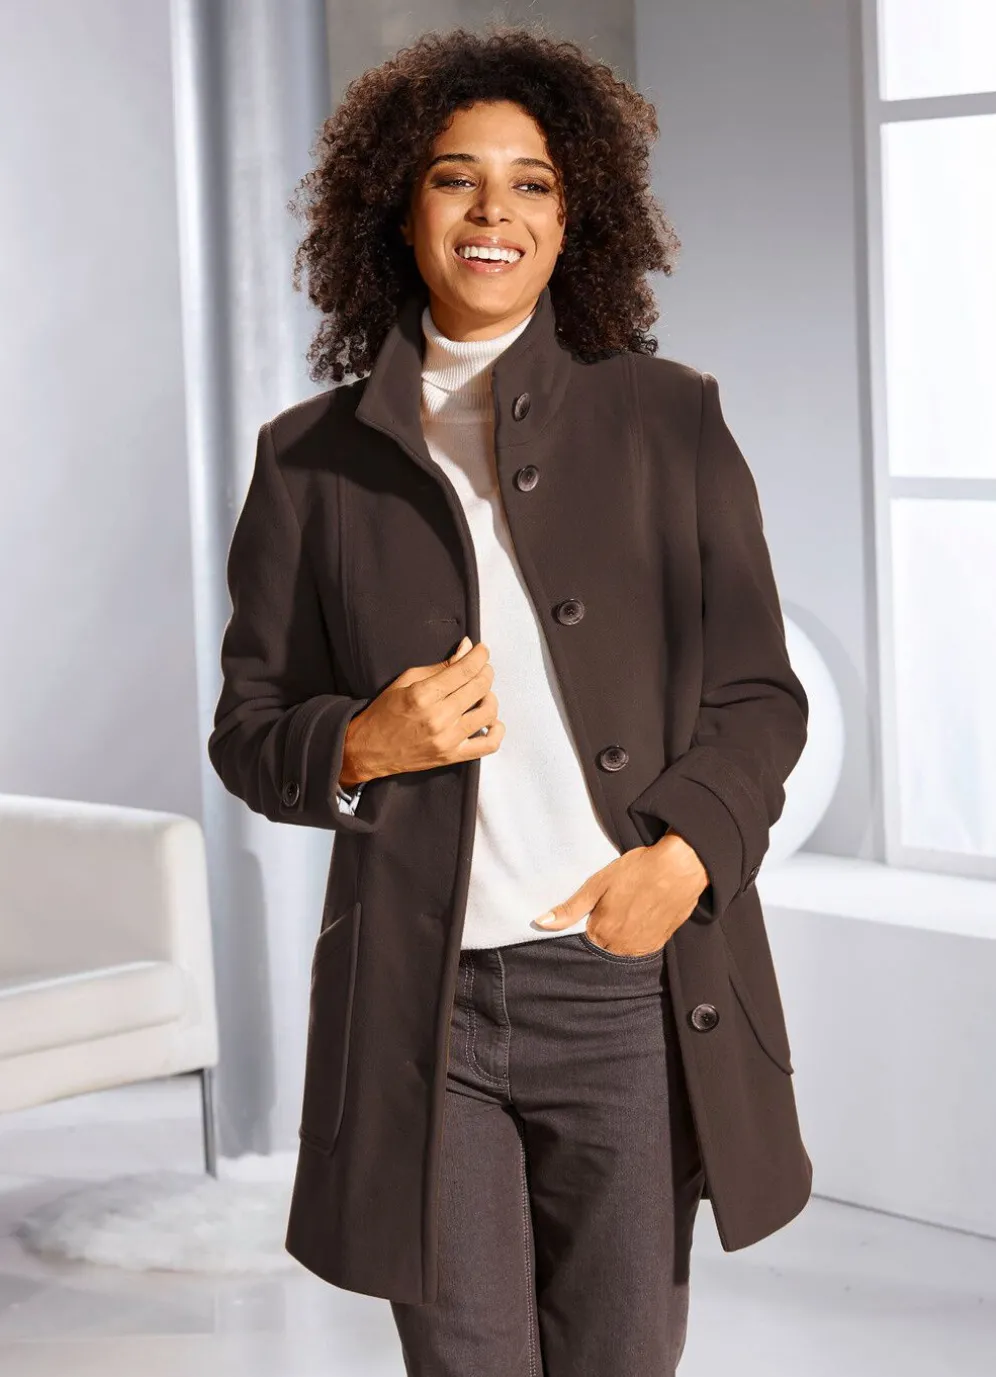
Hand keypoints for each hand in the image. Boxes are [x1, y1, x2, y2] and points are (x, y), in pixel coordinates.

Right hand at [341, 636, 504, 784]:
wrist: (368, 749)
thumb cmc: (384, 713)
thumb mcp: (406, 680)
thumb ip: (440, 666)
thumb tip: (466, 649)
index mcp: (423, 695)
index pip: (465, 669)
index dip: (480, 655)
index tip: (482, 650)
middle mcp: (438, 718)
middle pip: (480, 686)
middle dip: (485, 671)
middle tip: (481, 668)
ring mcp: (447, 739)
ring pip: (488, 711)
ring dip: (490, 696)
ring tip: (480, 693)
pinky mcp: (452, 756)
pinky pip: (488, 745)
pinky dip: (496, 730)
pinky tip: (489, 720)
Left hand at [534, 831, 708, 954]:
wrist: (680, 868)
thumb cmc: (638, 871)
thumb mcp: (597, 884)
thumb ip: (570, 908)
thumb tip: (542, 922)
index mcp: (602, 932)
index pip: (584, 944)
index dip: (586, 927)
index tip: (592, 914)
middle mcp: (621, 947)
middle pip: (602, 948)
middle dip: (602, 934)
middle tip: (611, 908)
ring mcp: (642, 947)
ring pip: (621, 950)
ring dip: (619, 938)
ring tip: (626, 911)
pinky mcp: (659, 943)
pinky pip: (640, 948)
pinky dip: (636, 937)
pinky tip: (639, 917)